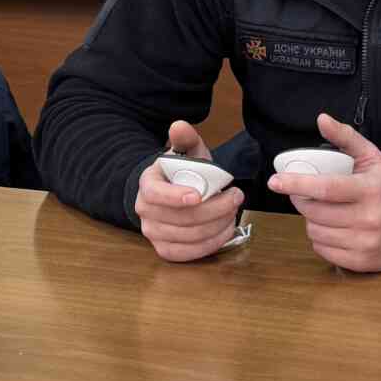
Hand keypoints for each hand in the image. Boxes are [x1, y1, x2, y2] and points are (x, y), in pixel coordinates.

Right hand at [135, 120, 244, 262]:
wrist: (174, 193)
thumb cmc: (182, 173)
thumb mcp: (186, 152)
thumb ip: (184, 138)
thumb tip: (179, 126)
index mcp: (147, 184)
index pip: (155, 194)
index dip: (175, 197)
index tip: (199, 195)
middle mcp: (144, 211)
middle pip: (180, 218)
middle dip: (214, 209)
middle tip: (236, 197)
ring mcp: (153, 233)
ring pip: (188, 236)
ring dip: (217, 225)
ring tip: (233, 212)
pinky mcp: (165, 250)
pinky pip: (189, 254)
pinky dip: (212, 244)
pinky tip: (225, 230)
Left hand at [266, 113, 380, 271]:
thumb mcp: (373, 157)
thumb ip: (346, 137)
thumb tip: (322, 119)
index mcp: (370, 189)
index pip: (326, 188)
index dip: (297, 184)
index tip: (275, 181)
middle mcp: (370, 218)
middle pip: (315, 212)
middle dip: (303, 201)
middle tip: (307, 194)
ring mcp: (366, 243)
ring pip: (315, 232)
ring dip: (311, 220)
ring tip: (323, 211)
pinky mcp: (363, 262)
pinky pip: (323, 250)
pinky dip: (320, 238)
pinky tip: (332, 228)